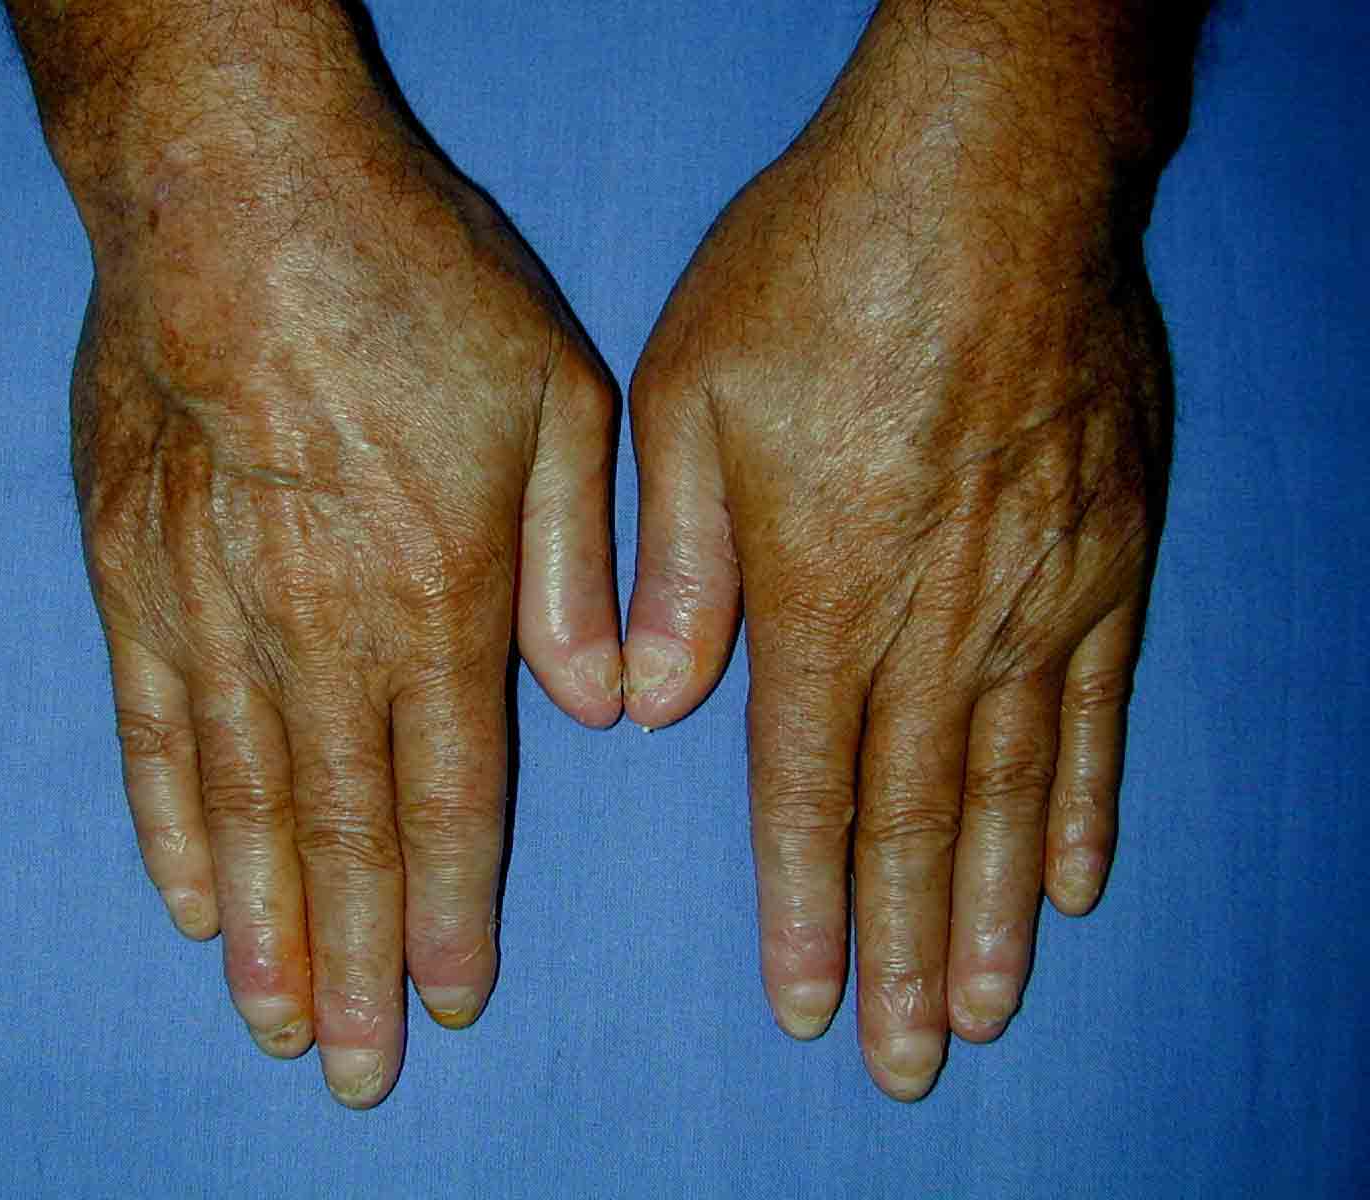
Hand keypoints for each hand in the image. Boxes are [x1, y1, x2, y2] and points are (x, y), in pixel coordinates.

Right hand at [50, 11, 619, 1106]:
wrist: (240, 194)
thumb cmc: (416, 284)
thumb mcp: (559, 398)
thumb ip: (585, 563)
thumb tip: (609, 707)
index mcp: (439, 598)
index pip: (449, 795)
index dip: (451, 909)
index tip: (452, 1000)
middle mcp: (322, 634)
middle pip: (341, 835)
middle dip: (355, 963)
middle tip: (356, 1071)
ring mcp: (213, 613)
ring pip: (244, 810)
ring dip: (264, 928)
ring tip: (274, 1022)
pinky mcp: (131, 576)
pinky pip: (152, 734)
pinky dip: (173, 829)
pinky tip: (190, 900)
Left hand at [624, 4, 1176, 1098]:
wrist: (984, 171)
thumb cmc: (817, 272)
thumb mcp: (685, 398)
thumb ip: (670, 566)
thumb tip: (646, 707)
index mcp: (818, 593)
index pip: (808, 793)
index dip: (806, 908)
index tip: (808, 1001)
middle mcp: (933, 621)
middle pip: (917, 824)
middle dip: (905, 953)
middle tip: (904, 1060)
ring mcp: (1034, 593)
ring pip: (1013, 791)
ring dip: (997, 911)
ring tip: (985, 1006)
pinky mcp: (1107, 552)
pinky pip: (1100, 707)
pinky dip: (1088, 802)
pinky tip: (1080, 876)